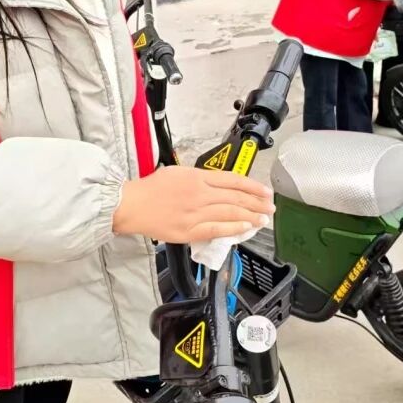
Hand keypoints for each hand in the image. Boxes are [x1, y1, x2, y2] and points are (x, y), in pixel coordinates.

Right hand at [114, 166, 274, 242]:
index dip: (252, 186)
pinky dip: (233, 228)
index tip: (265, 191)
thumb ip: (200, 178)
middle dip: (257, 203)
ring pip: (230, 213)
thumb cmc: (151, 188)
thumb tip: (219, 185)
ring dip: (251, 216)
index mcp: (197, 177)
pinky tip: (246, 228)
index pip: (233, 180)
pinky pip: (216, 229)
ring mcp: (195, 213)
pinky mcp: (189, 230)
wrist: (132, 205)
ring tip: (264, 219)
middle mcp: (200, 194)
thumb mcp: (177, 172)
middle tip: (270, 207)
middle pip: (236, 197)